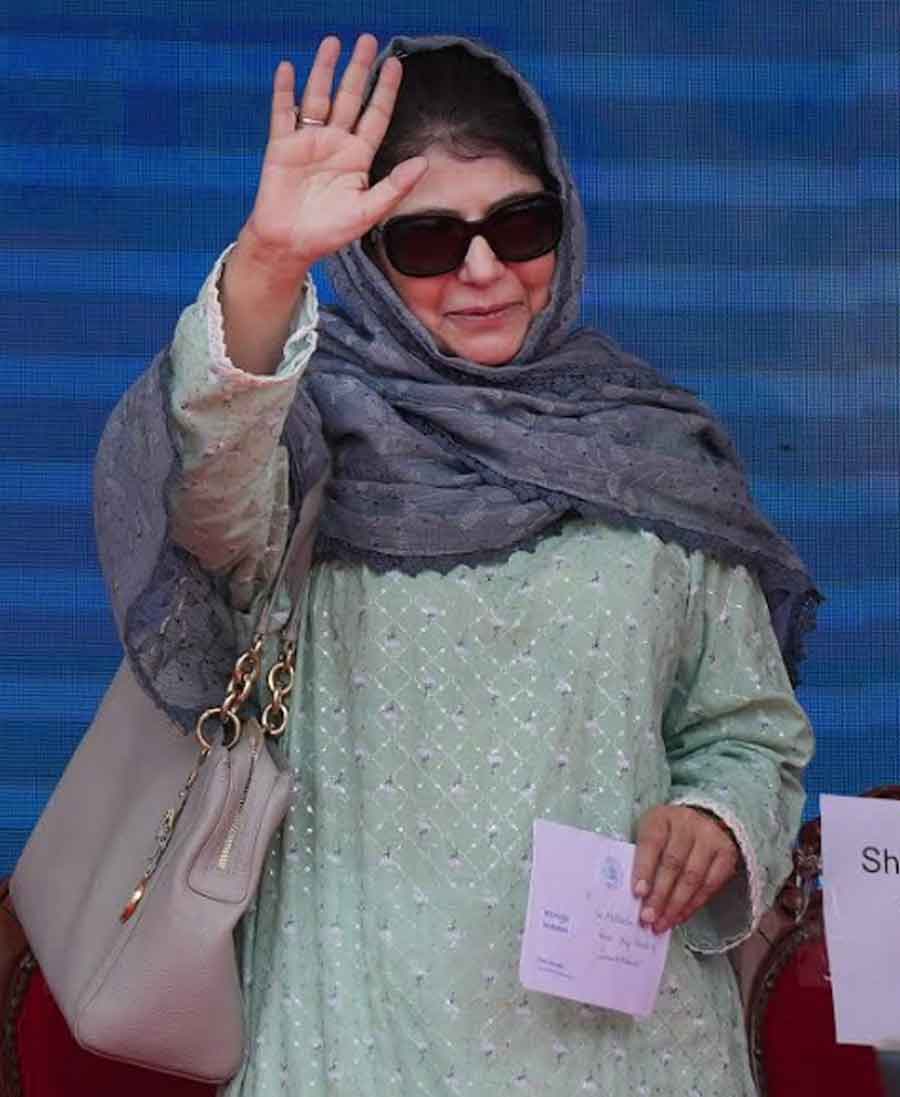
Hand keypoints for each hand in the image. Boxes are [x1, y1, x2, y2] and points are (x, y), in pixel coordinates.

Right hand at [241, 34, 427, 271]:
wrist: (291, 244)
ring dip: (324, 70)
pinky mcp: (282, 146)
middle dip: (357, 70)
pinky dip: (284, 91)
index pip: (375, 116)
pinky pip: (283, 113)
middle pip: (349, 98)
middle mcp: (335, 143)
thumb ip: (395, 187)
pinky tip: (289, 68)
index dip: (384, 91)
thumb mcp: (369, 212)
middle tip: (367, 40)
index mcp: (357, 157)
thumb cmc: (330, 232)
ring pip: (318, 97)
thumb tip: (423, 164)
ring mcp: (308, 141)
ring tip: (332, 43)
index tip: (394, 65)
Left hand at [632, 805, 739, 933]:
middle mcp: (687, 823)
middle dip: (659, 895)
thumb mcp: (649, 833)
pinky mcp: (726, 852)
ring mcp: (709, 837)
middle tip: (648, 918)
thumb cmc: (667, 833)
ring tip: (662, 924)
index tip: (638, 893)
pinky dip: (693, 904)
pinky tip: (680, 917)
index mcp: (661, 817)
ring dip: (676, 905)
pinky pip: (710, 884)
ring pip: (692, 877)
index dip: (644, 869)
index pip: (651, 843)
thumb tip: (636, 895)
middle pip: (672, 863)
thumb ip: (641, 857)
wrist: (704, 819)